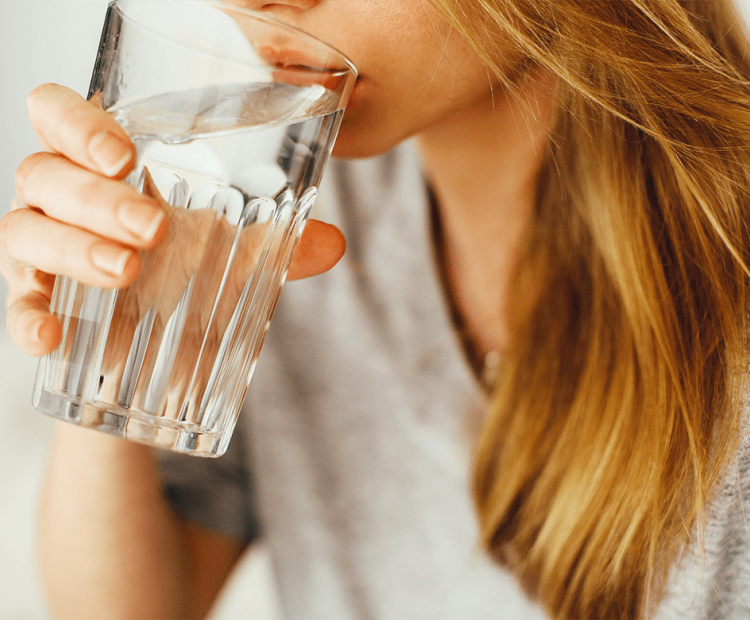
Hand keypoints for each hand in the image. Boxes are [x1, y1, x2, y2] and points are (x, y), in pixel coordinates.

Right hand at [1, 83, 345, 357]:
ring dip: (73, 247)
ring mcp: (43, 248)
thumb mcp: (236, 253)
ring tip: (127, 270)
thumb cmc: (191, 271)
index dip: (78, 123)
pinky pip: (15, 303)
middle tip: (152, 228)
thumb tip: (334, 243)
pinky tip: (51, 338)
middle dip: (95, 197)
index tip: (125, 155)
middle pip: (44, 171)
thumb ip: (279, 245)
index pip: (59, 114)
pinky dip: (27, 317)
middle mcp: (64, 198)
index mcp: (105, 166)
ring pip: (24, 228)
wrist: (164, 343)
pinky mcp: (39, 301)